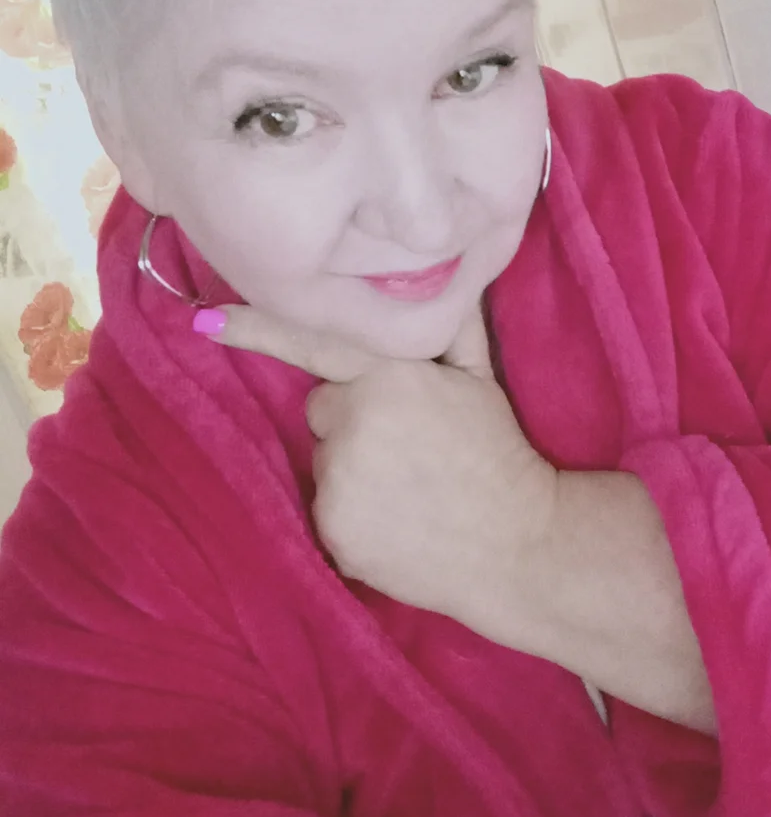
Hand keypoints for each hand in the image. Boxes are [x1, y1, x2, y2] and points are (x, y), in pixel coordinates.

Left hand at [207, 306, 557, 629]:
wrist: (520, 543)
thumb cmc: (499, 451)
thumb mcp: (479, 377)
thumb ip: (448, 324)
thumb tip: (439, 274)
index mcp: (386, 375)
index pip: (313, 342)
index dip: (257, 328)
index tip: (205, 320)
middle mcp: (353, 421)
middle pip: (321, 410)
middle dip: (352, 421)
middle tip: (407, 445)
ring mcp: (339, 480)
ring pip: (324, 461)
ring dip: (352, 469)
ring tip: (407, 488)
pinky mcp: (333, 530)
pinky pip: (326, 509)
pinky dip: (352, 516)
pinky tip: (396, 521)